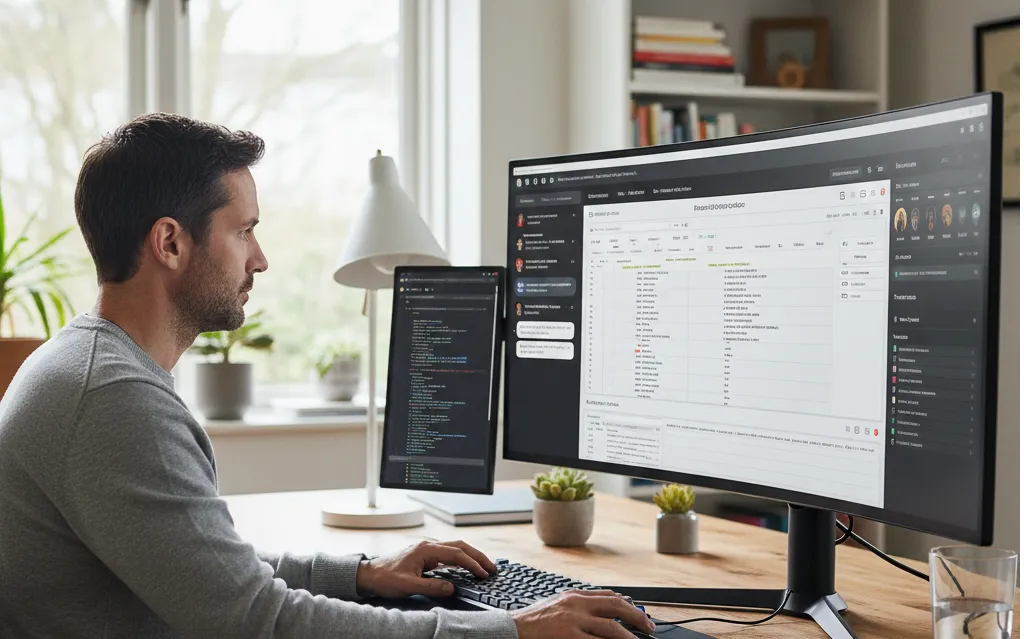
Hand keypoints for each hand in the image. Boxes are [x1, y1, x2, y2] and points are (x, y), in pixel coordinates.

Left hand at [355, 540, 496, 598]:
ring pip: (456, 549)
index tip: (483, 573)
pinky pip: (448, 555)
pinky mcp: (425, 556)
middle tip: (492, 567)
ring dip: (471, 557)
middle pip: (460, 547)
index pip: (457, 554)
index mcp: (426, 550)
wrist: (368, 575)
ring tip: (484, 567)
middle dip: (478, 556)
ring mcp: (427, 550)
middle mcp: (428, 547)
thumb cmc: (384, 577)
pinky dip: (461, 560)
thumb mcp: (408, 586)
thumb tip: (451, 587)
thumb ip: (431, 586)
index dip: (472, 564)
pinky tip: (466, 568)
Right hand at [511, 590, 655, 638]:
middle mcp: (577, 605)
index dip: (629, 606)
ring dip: (629, 637)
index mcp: (575, 596)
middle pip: (616, 608)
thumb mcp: (558, 603)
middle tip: (649, 627)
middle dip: (637, 618)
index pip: (610, 596)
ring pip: (611, 628)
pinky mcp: (569, 638)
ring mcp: (574, 622)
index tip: (640, 615)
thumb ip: (580, 603)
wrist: (513, 629)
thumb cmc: (534, 620)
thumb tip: (604, 606)